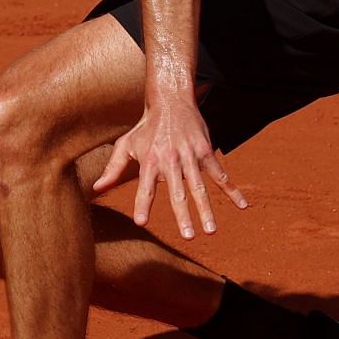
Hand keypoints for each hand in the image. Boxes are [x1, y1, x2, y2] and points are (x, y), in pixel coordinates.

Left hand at [91, 92, 246, 238]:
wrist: (171, 101)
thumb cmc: (145, 127)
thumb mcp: (125, 145)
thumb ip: (112, 168)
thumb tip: (96, 189)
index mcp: (149, 161)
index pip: (145, 187)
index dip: (142, 204)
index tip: (141, 222)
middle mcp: (170, 161)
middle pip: (178, 193)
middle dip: (183, 215)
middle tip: (189, 237)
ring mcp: (191, 157)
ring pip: (200, 187)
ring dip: (207, 210)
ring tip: (211, 231)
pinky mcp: (206, 152)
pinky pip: (221, 175)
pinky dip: (233, 191)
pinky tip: (242, 206)